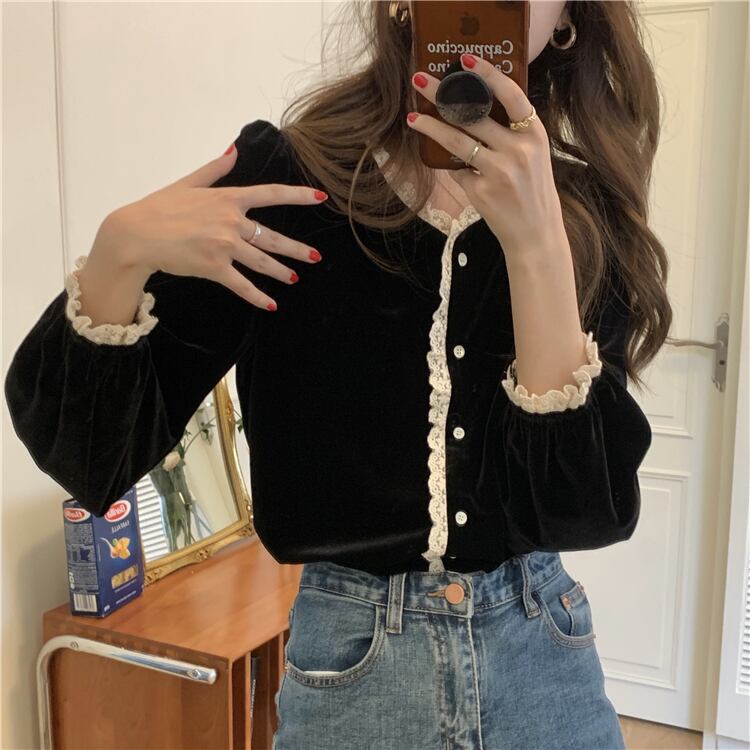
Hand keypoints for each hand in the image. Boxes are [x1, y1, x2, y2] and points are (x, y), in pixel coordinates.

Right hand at [98, 142, 327, 311]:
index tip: (320, 197)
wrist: (135, 234)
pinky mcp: (214, 267)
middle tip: (315, 257)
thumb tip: (234, 151)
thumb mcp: (188, 183)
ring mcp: (224, 245)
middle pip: (272, 237)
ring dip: (281, 272)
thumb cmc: (158, 207)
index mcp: (228, 199)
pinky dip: (258, 297)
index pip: (271, 194)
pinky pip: (242, 285)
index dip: (298, 195)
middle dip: (296, 249)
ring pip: (262, 261)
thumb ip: (215, 169)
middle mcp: (231, 222)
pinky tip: (271, 305)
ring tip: (294, 279)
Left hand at [408, 53, 566, 262]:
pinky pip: (458, 171)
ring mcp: (500, 171)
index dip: (488, 75)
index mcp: (534, 134)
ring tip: (414, 118)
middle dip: (443, 94)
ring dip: (432, 127)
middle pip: (474, 114)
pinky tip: (445, 165)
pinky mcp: (482, 191)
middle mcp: (518, 149)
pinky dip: (451, 167)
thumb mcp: (533, 155)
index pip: (511, 95)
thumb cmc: (531, 191)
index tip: (465, 60)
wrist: (535, 234)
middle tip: (420, 81)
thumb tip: (471, 108)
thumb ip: (511, 133)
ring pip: (457, 141)